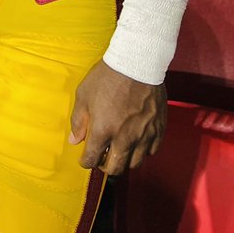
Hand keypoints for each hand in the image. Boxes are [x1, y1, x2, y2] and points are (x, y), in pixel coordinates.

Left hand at [69, 59, 166, 174]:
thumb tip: (75, 140)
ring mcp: (144, 135)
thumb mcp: (84, 95)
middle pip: (115, 169)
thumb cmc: (107, 76)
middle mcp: (124, 138)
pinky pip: (152, 151)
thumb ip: (78, 120)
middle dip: (105, 166)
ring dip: (124, 160)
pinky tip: (136, 142)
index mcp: (103, 130)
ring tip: (119, 150)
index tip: (85, 159)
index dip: (86, 162)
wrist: (137, 63)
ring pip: (135, 163)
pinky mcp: (158, 129)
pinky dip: (143, 152)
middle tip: (102, 158)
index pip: (92, 159)